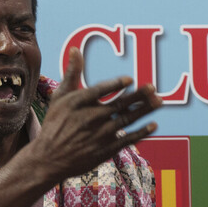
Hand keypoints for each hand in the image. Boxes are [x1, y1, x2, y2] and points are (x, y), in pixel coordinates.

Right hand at [0, 50, 160, 206]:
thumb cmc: (55, 123)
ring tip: (159, 101)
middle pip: (120, 104)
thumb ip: (72, 73)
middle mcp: (90, 117)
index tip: (130, 80)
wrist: (49, 158)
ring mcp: (99, 134)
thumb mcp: (60, 97)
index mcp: (78, 103)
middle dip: (139, 96)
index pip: (101, 90)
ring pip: (127, 120)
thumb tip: (75, 49)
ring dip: (145, 110)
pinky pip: (128, 139)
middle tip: (153, 88)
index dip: (116, 85)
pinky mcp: (105, 149)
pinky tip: (153, 125)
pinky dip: (142, 132)